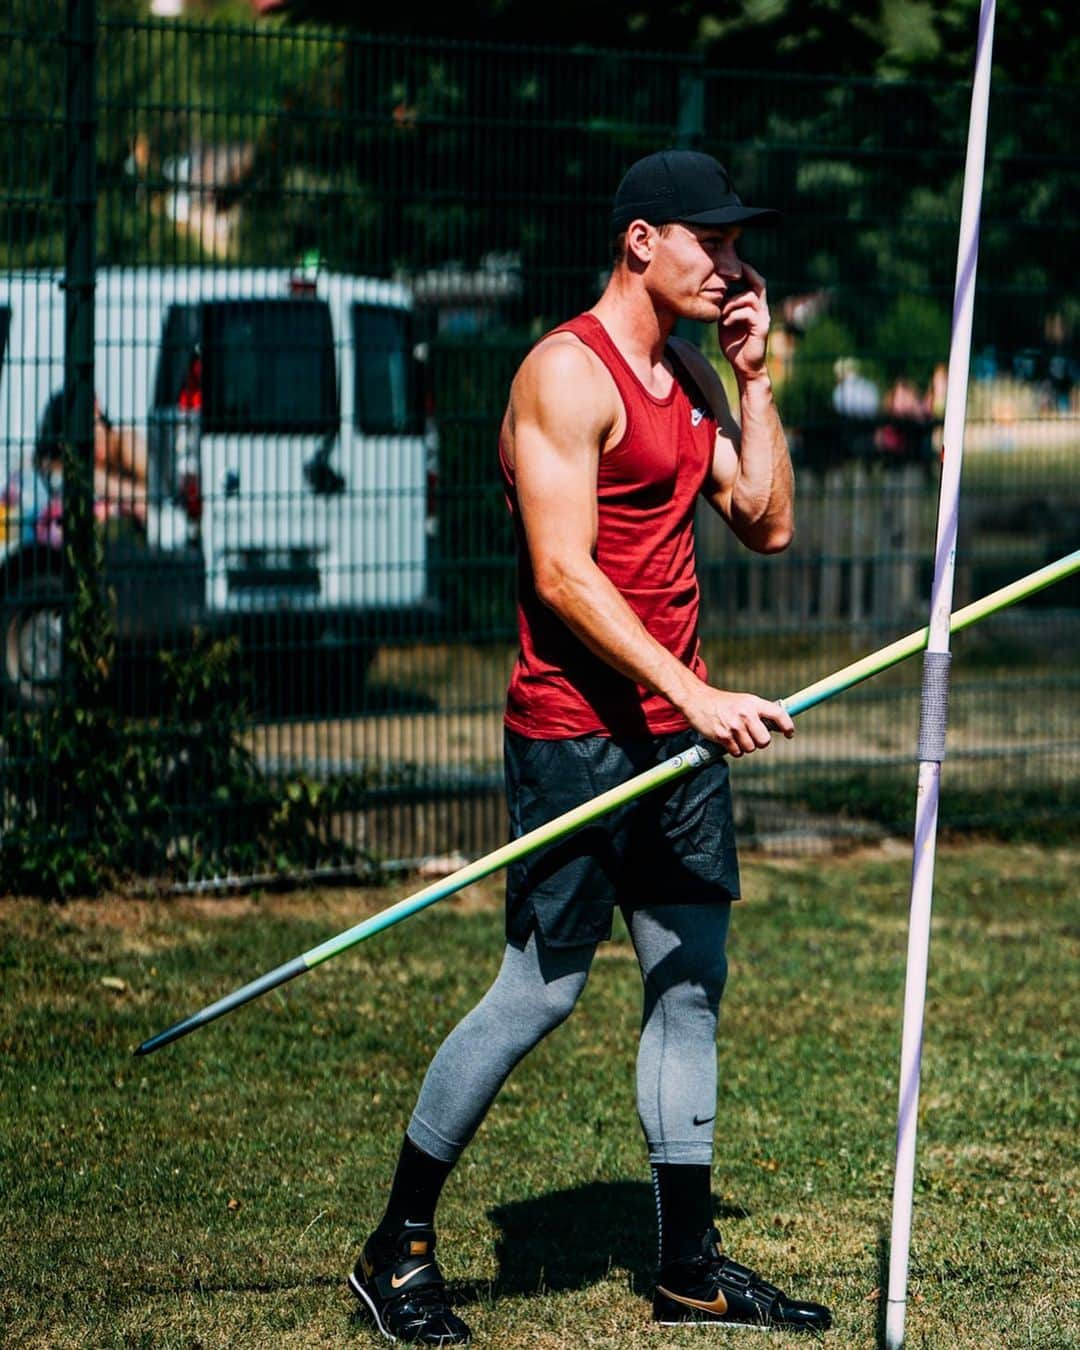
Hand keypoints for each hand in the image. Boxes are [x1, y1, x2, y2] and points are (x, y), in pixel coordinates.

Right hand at [682, 685, 793, 757]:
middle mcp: (745, 714)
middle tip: (752, 737)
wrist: (697, 700)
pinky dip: (734, 750)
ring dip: (745, 746)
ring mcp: (734, 726)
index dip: (787, 726)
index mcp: (753, 703)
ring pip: (751, 748)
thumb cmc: (723, 703)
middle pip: (765, 741)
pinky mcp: (723, 736)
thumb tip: (777, 727)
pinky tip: (728, 740)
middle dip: (760, 742)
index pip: (778, 714)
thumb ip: (758, 712)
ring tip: (736, 736)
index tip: (789, 734)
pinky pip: (737, 752)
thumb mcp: (744, 701)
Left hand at [718, 261, 769, 379]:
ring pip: (750, 297)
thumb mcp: (725, 324)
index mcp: (754, 307)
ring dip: (732, 303)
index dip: (746, 271)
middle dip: (746, 274)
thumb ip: (724, 309)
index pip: (755, 282)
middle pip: (759, 283)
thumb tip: (714, 295)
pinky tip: (725, 324)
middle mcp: (762, 310)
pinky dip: (734, 315)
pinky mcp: (761, 329)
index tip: (732, 266)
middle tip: (731, 273)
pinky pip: (748, 313)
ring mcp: (763, 319)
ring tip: (722, 314)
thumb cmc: (734, 347)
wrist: (744, 368)